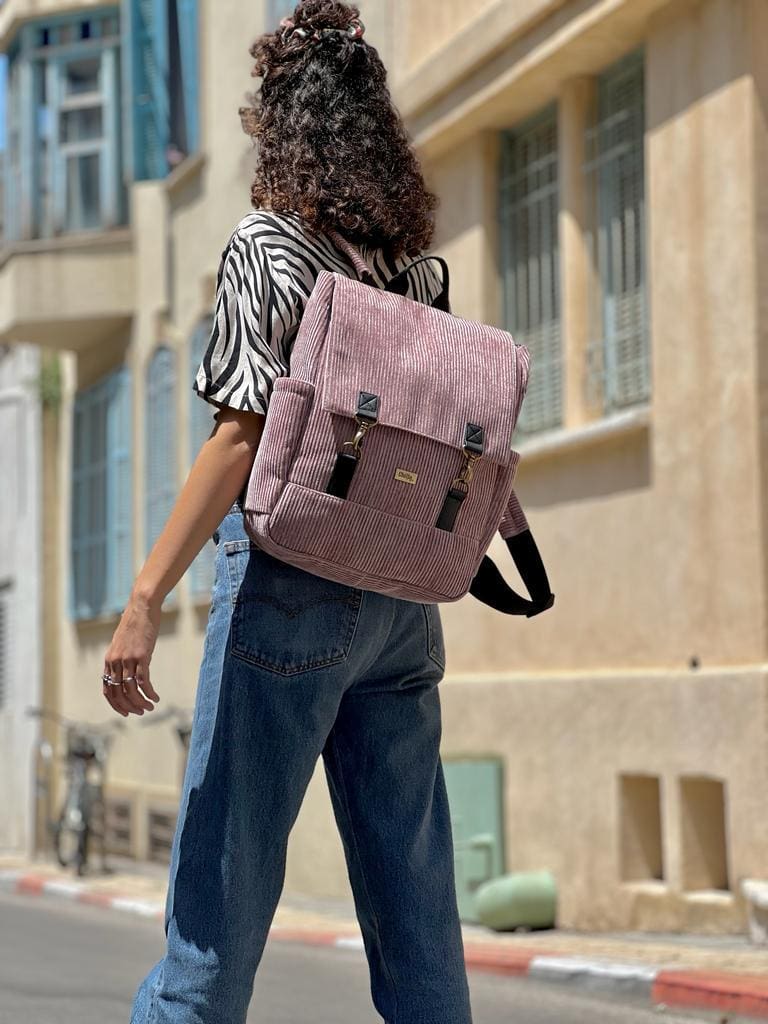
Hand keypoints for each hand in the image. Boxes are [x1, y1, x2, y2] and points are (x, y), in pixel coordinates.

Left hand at [102, 591, 161, 716]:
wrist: (142, 607)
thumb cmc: (135, 623)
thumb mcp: (123, 642)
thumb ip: (122, 656)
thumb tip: (127, 669)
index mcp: (109, 660)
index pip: (107, 690)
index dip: (116, 704)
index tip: (126, 712)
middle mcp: (115, 662)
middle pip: (118, 693)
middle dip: (129, 706)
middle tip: (141, 712)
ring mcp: (127, 659)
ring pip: (131, 690)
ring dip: (140, 702)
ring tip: (150, 707)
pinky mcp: (141, 656)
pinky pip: (143, 681)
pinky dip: (149, 692)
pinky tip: (156, 697)